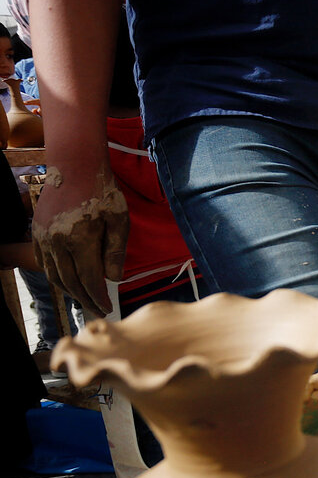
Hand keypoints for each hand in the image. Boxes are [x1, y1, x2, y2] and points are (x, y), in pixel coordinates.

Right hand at [31, 167, 128, 317]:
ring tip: (86, 299)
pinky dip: (57, 276)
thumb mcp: (119, 220)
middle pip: (70, 281)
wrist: (74, 167)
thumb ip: (116, 251)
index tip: (108, 307)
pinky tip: (70, 281)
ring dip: (70, 291)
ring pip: (55, 275)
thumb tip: (113, 279)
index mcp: (80, 238)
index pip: (89, 279)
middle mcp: (57, 241)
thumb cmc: (103, 192)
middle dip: (85, 299)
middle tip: (98, 310)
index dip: (98, 296)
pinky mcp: (37, 232)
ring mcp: (44, 237)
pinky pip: (45, 263)